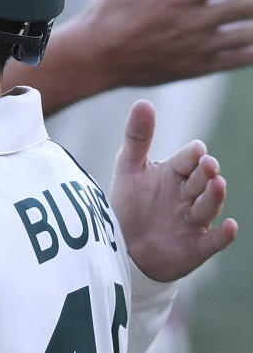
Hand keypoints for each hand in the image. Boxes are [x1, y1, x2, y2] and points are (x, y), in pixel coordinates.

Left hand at [110, 99, 237, 282]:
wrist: (122, 249)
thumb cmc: (129, 205)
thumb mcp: (129, 169)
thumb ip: (137, 138)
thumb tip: (143, 102)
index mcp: (176, 173)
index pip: (190, 158)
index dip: (194, 155)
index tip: (196, 152)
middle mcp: (190, 195)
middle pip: (203, 179)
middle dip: (206, 171)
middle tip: (207, 165)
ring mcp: (194, 220)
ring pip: (210, 205)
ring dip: (214, 196)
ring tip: (216, 184)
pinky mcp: (196, 246)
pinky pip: (214, 241)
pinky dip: (223, 235)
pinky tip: (230, 227)